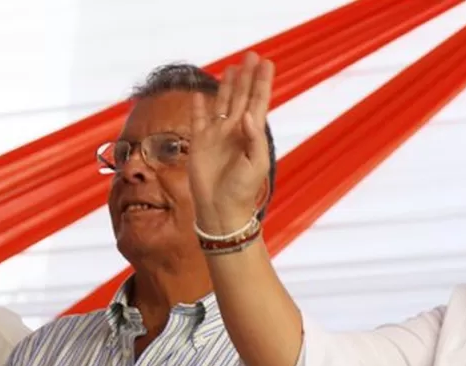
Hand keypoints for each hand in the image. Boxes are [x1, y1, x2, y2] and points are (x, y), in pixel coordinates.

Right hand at [189, 52, 273, 232]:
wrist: (221, 210)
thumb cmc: (242, 191)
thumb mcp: (255, 164)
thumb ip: (254, 139)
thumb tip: (248, 114)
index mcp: (252, 135)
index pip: (258, 102)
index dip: (262, 82)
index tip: (267, 63)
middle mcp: (235, 132)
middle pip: (241, 97)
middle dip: (246, 77)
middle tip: (251, 55)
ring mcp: (217, 136)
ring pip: (222, 103)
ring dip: (227, 86)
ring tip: (233, 68)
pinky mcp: (199, 144)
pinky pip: (198, 119)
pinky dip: (198, 106)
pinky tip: (200, 93)